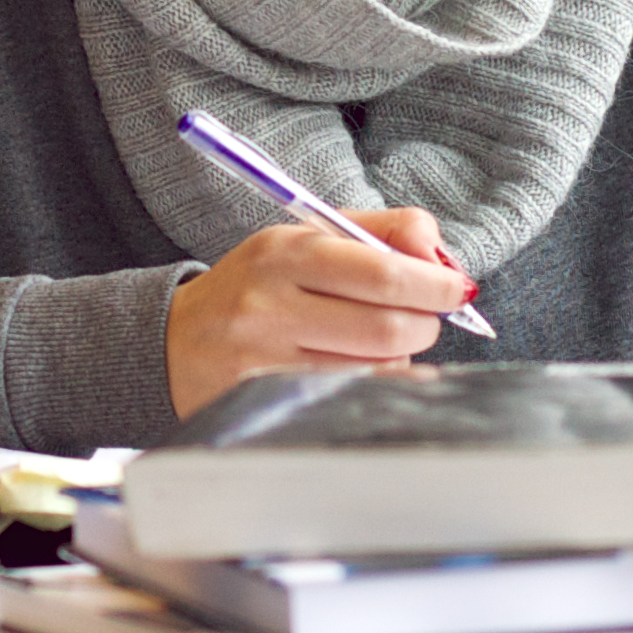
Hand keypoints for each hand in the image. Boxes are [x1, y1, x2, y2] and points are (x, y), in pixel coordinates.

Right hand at [167, 206, 470, 419]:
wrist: (174, 341)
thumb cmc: (260, 285)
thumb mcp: (309, 238)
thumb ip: (385, 231)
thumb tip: (442, 258)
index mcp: (287, 251)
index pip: (385, 271)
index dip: (436, 284)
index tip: (457, 290)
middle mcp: (271, 303)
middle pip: (388, 326)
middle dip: (426, 324)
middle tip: (426, 318)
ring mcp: (266, 359)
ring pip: (376, 367)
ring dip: (401, 354)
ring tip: (383, 339)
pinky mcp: (266, 401)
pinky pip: (351, 395)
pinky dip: (375, 380)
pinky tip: (362, 365)